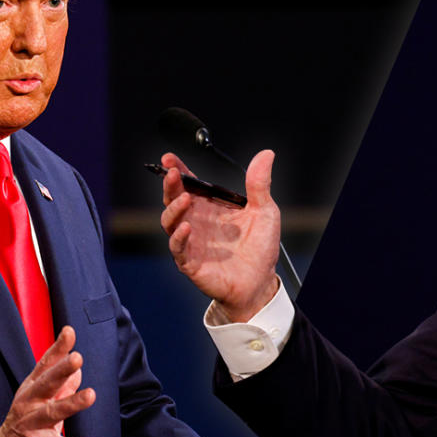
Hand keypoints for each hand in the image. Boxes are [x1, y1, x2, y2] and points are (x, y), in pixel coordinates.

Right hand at [0, 327, 100, 436]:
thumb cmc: (27, 425)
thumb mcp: (43, 402)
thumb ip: (62, 385)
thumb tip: (78, 369)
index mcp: (32, 389)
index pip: (45, 365)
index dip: (57, 349)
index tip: (69, 332)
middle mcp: (29, 404)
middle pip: (46, 384)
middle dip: (61, 370)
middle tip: (77, 358)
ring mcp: (32, 426)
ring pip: (53, 412)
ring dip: (72, 403)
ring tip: (91, 394)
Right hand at [160, 150, 280, 321]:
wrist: (261, 282)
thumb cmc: (260, 247)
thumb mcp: (264, 211)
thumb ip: (260, 184)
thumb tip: (266, 154)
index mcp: (210, 206)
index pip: (189, 184)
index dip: (178, 170)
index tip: (170, 157)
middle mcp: (197, 221)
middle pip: (174, 199)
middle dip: (170, 185)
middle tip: (173, 172)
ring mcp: (191, 241)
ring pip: (170, 222)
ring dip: (174, 208)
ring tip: (185, 198)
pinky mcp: (191, 262)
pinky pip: (178, 248)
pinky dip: (179, 237)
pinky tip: (187, 228)